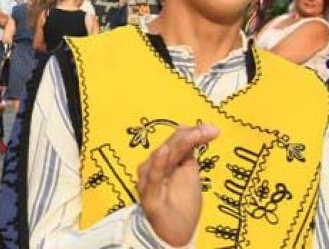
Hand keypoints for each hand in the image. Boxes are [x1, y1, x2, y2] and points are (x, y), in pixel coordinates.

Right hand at [137, 124, 218, 245]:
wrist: (174, 233)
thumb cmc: (181, 204)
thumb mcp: (190, 174)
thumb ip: (189, 154)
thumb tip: (192, 129)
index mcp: (164, 161)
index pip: (177, 141)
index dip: (193, 133)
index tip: (212, 129)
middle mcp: (154, 167)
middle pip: (171, 147)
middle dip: (190, 136)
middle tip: (208, 130)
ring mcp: (150, 181)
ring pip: (163, 158)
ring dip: (178, 145)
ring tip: (193, 135)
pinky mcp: (149, 196)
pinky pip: (154, 178)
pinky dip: (158, 164)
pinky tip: (165, 151)